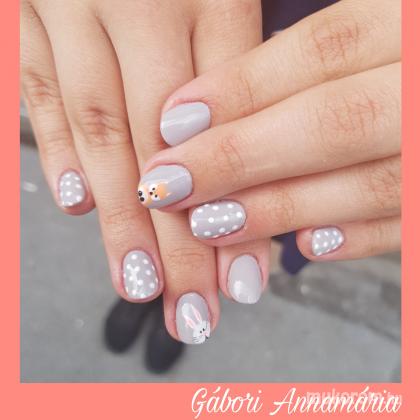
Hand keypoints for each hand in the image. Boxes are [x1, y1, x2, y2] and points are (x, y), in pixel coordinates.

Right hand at [21, 0, 267, 344]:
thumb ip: (238, 67)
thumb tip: (235, 165)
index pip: (232, 128)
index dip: (240, 208)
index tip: (246, 281)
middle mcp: (137, 0)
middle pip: (166, 147)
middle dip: (178, 238)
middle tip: (194, 310)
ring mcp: (71, 3)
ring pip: (101, 131)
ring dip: (120, 219)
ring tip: (139, 284)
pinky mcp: (24, 11)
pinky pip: (38, 89)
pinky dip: (54, 151)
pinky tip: (72, 204)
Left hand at [140, 0, 400, 260]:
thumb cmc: (407, 54)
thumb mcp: (381, 25)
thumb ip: (318, 60)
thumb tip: (224, 106)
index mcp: (419, 18)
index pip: (324, 49)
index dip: (242, 88)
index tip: (172, 122)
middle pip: (334, 121)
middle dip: (241, 158)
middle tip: (168, 186)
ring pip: (371, 181)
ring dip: (283, 208)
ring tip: (212, 224)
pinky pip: (414, 222)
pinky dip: (361, 236)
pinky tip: (309, 248)